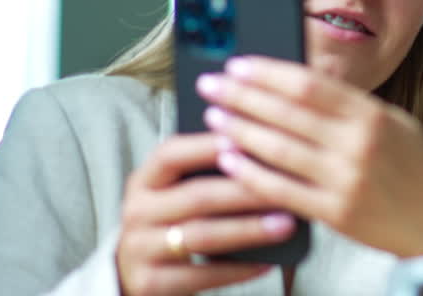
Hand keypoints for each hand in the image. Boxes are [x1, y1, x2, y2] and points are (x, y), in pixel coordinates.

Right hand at [115, 132, 297, 295]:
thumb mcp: (175, 193)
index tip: (246, 140)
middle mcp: (136, 211)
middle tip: (287, 187)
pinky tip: (268, 262)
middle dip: (246, 191)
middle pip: (197, 196)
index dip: (206, 146)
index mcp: (144, 180)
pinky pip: (202, 275)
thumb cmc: (173, 223)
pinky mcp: (149, 283)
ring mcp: (139, 249)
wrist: (137, 275)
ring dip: (249, 230)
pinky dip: (239, 269)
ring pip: (203, 236)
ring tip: (286, 224)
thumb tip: (264, 153)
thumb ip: (206, 173)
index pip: (171, 154)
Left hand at [197, 57, 422, 257]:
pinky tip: (229, 160)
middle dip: (243, 95)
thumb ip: (350, 107)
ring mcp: (347, 180)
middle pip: (288, 112)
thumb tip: (296, 83)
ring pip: (279, 149)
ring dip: (240, 131)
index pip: (310, 84)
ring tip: (213, 116)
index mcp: (374, 115)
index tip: (238, 64)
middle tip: (211, 84)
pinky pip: (283, 190)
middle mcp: (360, 144)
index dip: (269, 72)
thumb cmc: (414, 169)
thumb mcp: (393, 124)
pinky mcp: (337, 214)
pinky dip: (252, 174)